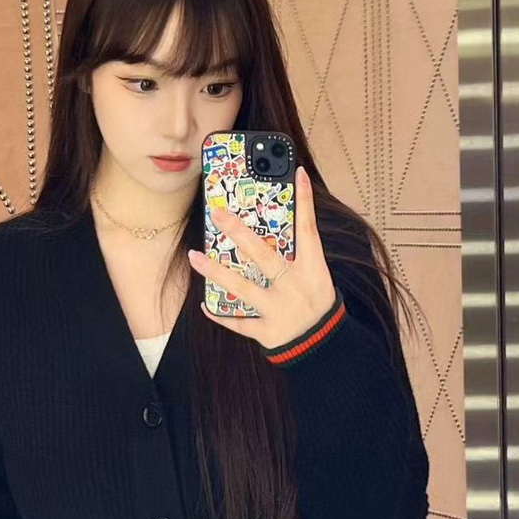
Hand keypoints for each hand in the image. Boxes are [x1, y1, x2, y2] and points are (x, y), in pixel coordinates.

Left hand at [187, 166, 337, 349]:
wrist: (323, 345)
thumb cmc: (316, 303)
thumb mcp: (316, 276)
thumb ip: (298, 253)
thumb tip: (272, 225)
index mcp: (312, 270)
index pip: (308, 230)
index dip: (304, 201)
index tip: (295, 173)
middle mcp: (294, 287)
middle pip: (263, 255)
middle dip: (238, 232)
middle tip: (216, 213)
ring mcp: (279, 310)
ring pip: (242, 287)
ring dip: (216, 271)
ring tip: (195, 256)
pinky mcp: (267, 332)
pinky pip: (239, 322)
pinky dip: (220, 315)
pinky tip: (204, 303)